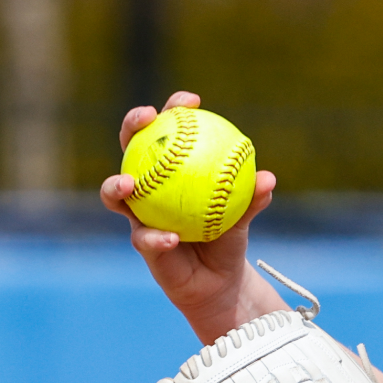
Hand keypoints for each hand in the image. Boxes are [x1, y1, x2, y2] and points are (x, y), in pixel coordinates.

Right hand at [98, 90, 283, 341]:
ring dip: (116, 185)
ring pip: (115, 195)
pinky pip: (144, 238)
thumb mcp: (242, 216)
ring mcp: (139, 215)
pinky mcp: (142, 244)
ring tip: (129, 183)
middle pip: (130, 148)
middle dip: (132, 125)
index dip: (174, 109)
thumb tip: (267, 178)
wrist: (219, 281)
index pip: (167, 130)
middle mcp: (147, 187)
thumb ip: (252, 197)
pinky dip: (157, 237)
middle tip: (147, 117)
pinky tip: (171, 237)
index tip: (191, 101)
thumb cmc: (227, 237)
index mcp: (171, 169)